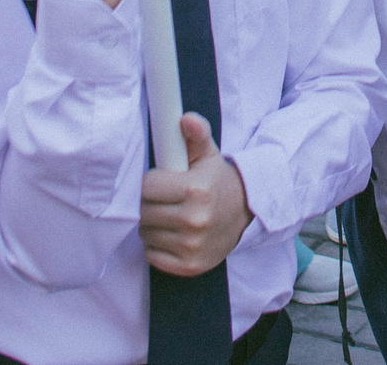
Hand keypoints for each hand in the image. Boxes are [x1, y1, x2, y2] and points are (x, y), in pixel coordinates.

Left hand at [140, 112, 251, 275]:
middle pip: (144, 212)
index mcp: (197, 190)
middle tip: (166, 200)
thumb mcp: (208, 155)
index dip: (152, 182)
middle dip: (150, 204)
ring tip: (170, 216)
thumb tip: (185, 119)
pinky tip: (172, 235)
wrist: (242, 214)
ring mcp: (192, 246)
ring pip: (146, 233)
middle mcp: (195, 219)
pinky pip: (152, 255)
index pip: (147, 187)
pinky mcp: (189, 266)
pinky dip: (157, 247)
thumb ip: (196, 134)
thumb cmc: (216, 181)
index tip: (164, 182)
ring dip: (153, 225)